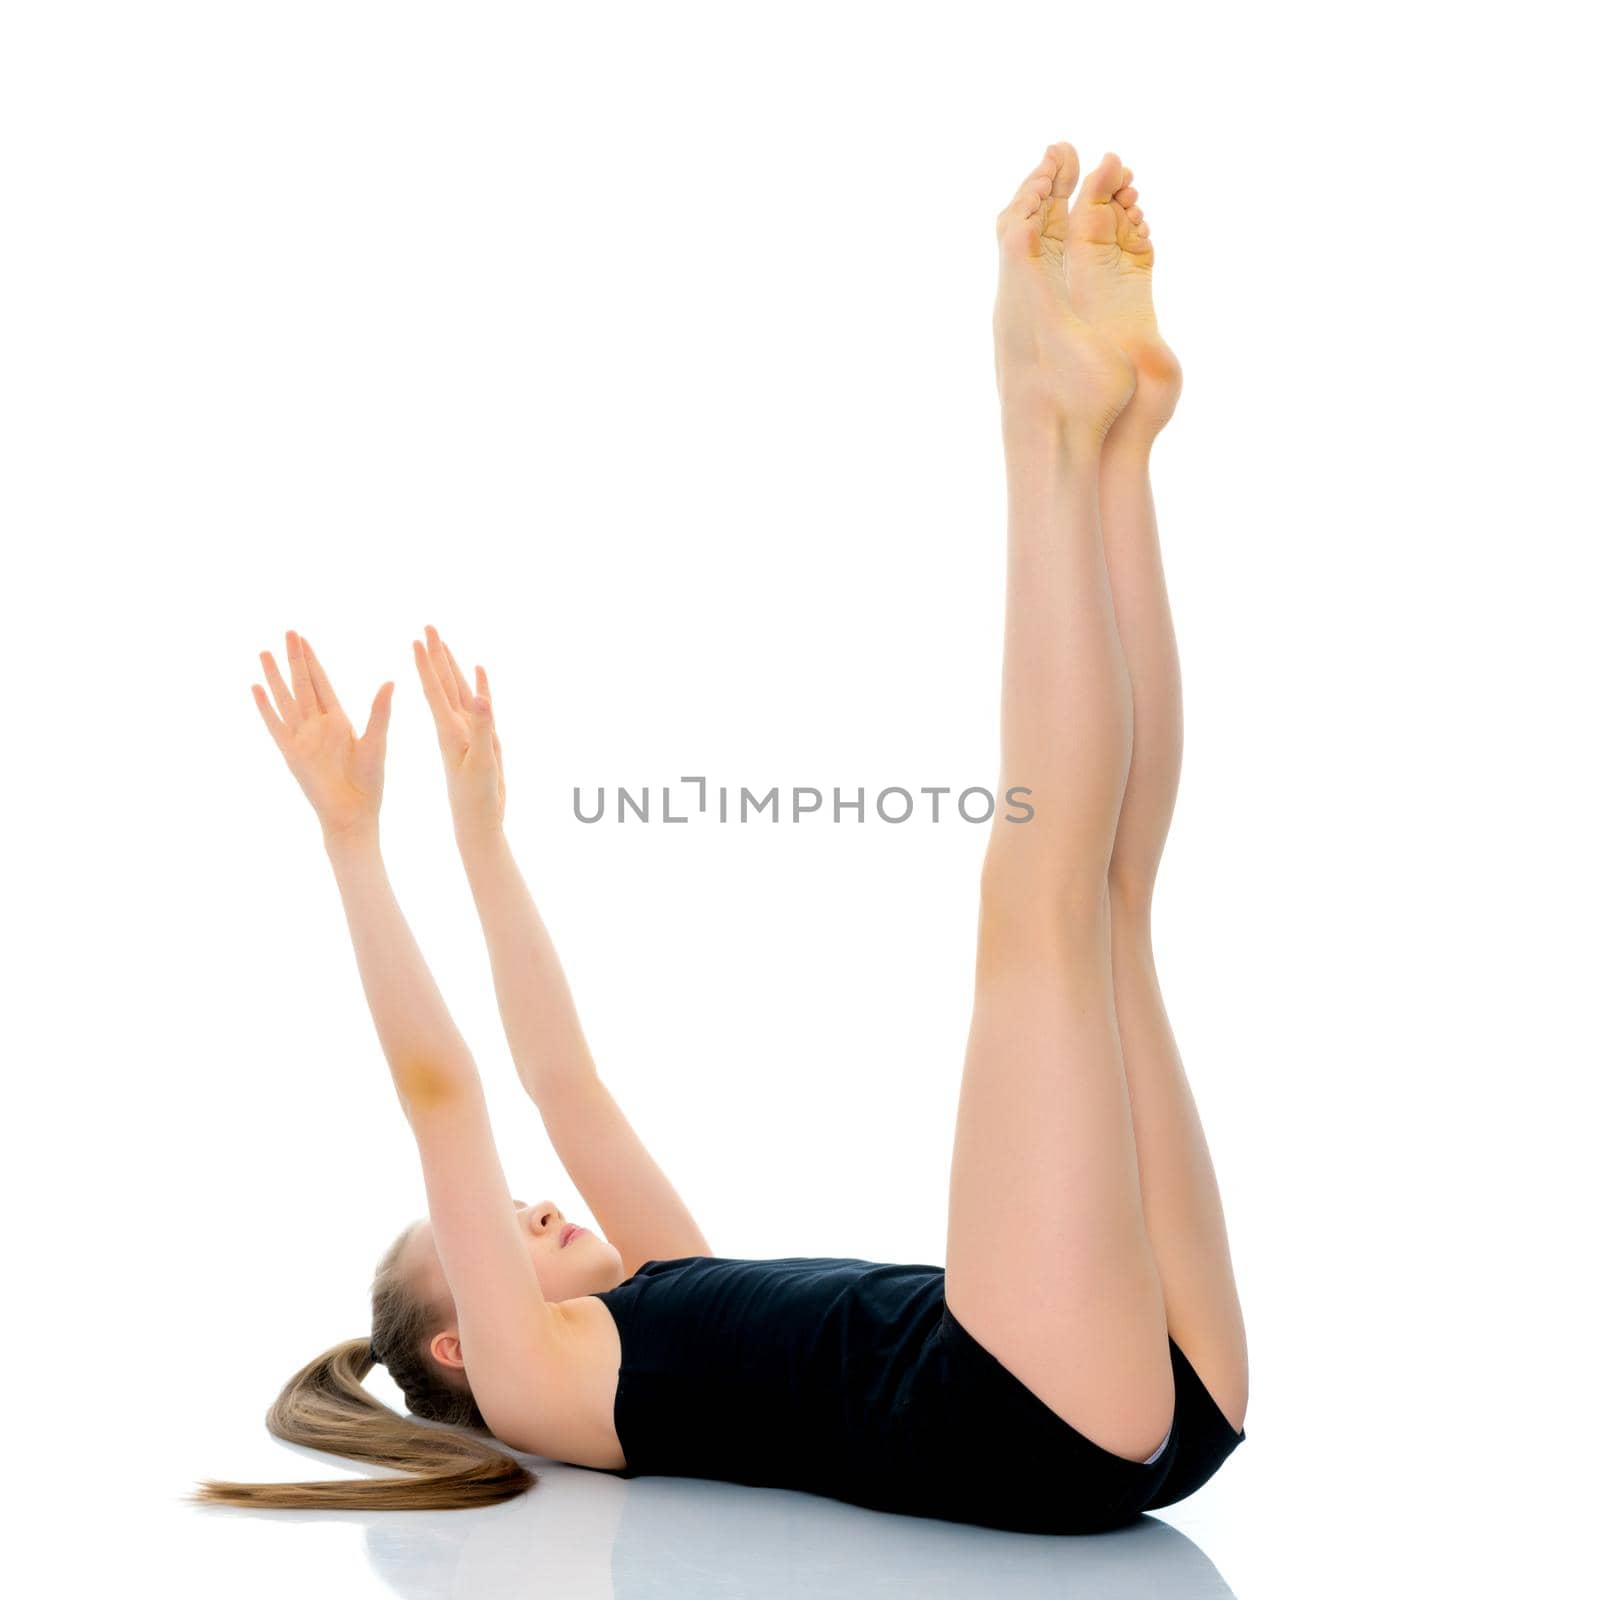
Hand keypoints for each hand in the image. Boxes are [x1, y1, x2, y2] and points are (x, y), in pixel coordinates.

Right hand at [253, 631, 394, 843]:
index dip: (312, 660)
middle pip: (302, 684)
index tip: (303, 639)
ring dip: (275, 676)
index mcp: (339, 720)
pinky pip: (275, 725)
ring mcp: (302, 738)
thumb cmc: (369, 782)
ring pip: (285, 699)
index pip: (322, 682)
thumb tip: (390, 681)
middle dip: (295, 659)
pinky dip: (265, 707)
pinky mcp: (291, 753)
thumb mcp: (377, 741)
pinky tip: (255, 687)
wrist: (353, 812)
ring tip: (264, 653)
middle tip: (287, 632)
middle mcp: (317, 725)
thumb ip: (380, 711)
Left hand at [413, 623, 504, 838]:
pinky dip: (478, 688)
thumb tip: (480, 696)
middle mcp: (455, 726)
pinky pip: (477, 707)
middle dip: (436, 656)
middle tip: (427, 628)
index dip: (427, 663)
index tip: (417, 639)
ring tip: (444, 645)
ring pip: (457, 692)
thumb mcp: (481, 761)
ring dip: (450, 668)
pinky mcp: (478, 741)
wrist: (477, 822)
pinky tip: (477, 678)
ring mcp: (466, 733)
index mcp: (449, 729)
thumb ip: (482, 727)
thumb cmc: (476, 796)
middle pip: (442, 684)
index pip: (434, 689)